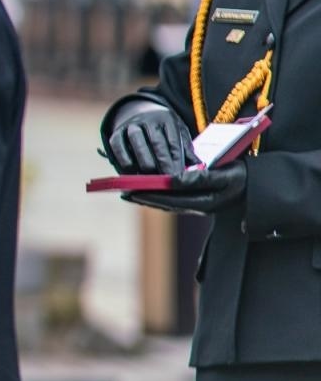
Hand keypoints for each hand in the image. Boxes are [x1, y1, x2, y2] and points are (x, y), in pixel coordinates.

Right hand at [104, 103, 195, 175]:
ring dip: (145, 162)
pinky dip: (125, 161)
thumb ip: (186, 149)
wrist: (138, 113)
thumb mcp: (177, 133)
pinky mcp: (116, 133)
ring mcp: (130, 125)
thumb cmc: (162, 130)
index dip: (176, 159)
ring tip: (151, 178)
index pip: (173, 140)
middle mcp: (147, 119)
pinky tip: (133, 173)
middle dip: (163, 163)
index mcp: (167, 119)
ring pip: (137, 142)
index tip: (179, 175)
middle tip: (167, 179)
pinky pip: (118, 147)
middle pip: (156, 142)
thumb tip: (198, 166)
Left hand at [122, 159, 246, 213]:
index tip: (133, 189)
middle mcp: (200, 206)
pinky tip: (145, 190)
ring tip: (128, 191)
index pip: (173, 199)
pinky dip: (158, 196)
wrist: (257, 185)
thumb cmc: (242, 177)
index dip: (152, 194)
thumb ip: (199, 177)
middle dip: (145, 197)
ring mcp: (198, 205)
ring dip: (148, 197)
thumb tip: (173, 179)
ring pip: (168, 203)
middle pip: (166, 203)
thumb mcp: (225, 174)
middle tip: (123, 191)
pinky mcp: (197, 201)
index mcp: (206, 201)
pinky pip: (173, 200)